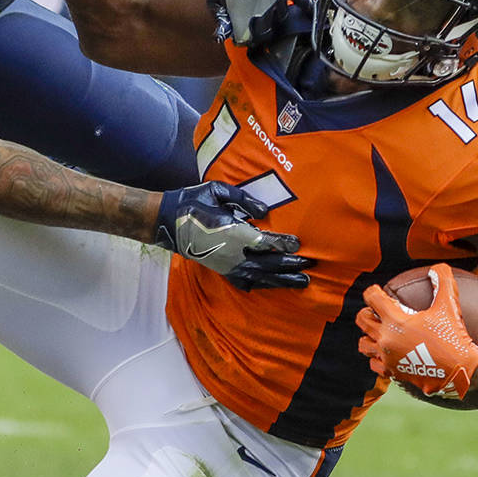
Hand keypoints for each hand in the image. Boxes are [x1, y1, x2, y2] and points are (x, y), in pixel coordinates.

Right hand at [155, 181, 311, 289]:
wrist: (168, 222)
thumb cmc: (194, 202)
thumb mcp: (217, 191)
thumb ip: (243, 199)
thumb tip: (265, 212)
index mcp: (232, 233)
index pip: (264, 242)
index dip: (283, 244)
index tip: (297, 243)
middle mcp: (232, 253)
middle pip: (267, 263)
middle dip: (289, 265)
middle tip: (309, 265)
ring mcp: (226, 265)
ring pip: (259, 277)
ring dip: (281, 280)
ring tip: (301, 282)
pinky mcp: (221, 270)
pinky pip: (244, 282)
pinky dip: (260, 286)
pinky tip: (271, 285)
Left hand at [206, 0, 311, 46]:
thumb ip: (222, 19)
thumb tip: (224, 38)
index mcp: (240, 4)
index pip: (247, 35)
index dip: (245, 39)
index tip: (244, 39)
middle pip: (266, 29)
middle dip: (261, 33)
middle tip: (257, 30)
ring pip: (281, 17)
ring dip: (275, 19)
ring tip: (268, 15)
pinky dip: (304, 9)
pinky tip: (304, 17)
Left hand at [356, 264, 477, 399]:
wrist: (460, 371)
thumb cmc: (454, 337)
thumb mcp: (450, 307)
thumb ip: (444, 283)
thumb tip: (440, 267)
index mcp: (395, 321)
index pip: (372, 299)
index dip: (373, 292)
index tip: (378, 291)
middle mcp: (386, 339)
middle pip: (362, 320)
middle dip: (366, 313)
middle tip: (376, 311)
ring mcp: (387, 357)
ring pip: (364, 344)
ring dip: (368, 336)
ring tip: (379, 333)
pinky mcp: (393, 372)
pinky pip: (374, 364)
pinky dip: (377, 358)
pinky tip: (387, 353)